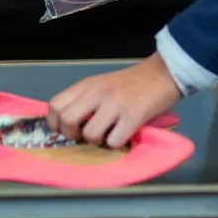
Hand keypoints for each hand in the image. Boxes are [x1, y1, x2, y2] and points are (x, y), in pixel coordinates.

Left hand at [47, 53, 181, 148]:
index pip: (55, 105)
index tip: (66, 130)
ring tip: (108, 135)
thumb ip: (84, 99)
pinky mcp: (133, 116)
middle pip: (67, 120)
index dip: (55, 123)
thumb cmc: (131, 83)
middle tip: (84, 137)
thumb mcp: (102, 85)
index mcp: (87, 85)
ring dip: (97, 142)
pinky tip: (124, 135)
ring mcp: (115, 104)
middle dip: (72, 135)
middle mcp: (97, 93)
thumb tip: (67, 125)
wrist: (163, 73)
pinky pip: (114, 141)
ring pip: (90, 134)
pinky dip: (117, 144)